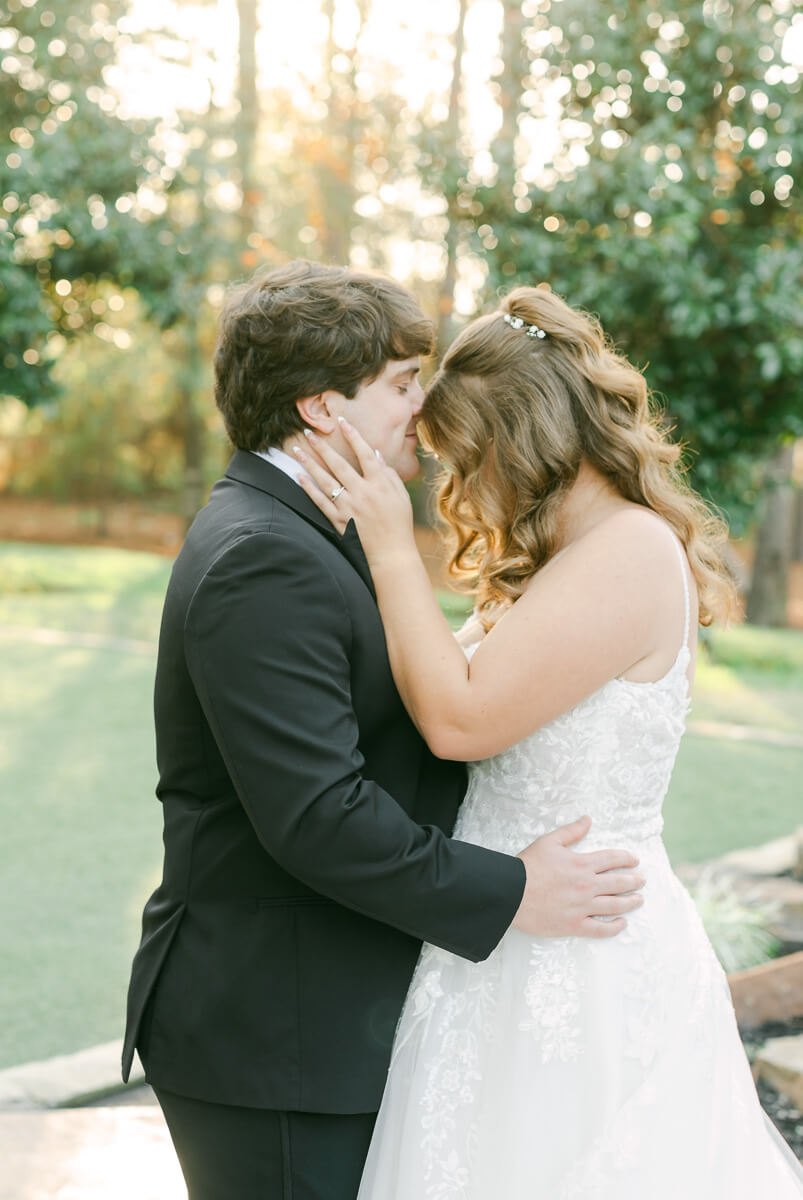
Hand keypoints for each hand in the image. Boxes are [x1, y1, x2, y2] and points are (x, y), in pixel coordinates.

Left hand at [292, 419, 415, 564]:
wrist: (391, 554)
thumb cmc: (399, 523)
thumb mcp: (401, 496)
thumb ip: (389, 474)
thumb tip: (374, 454)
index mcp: (380, 484)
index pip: (365, 454)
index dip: (353, 436)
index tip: (342, 421)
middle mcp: (362, 493)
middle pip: (339, 464)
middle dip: (322, 446)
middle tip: (308, 432)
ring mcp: (349, 507)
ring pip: (325, 480)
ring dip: (310, 463)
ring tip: (297, 449)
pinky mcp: (339, 520)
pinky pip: (320, 501)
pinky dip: (308, 488)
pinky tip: (299, 476)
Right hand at [512, 815, 644, 937]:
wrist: (512, 893)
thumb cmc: (528, 866)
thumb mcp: (549, 842)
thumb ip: (571, 831)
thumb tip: (588, 819)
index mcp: (582, 864)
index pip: (612, 859)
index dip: (626, 858)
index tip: (635, 860)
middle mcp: (586, 885)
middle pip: (618, 883)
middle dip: (633, 881)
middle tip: (641, 880)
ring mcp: (582, 907)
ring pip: (614, 905)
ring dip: (630, 902)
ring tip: (639, 899)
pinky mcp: (574, 925)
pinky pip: (600, 929)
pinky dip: (614, 927)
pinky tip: (622, 923)